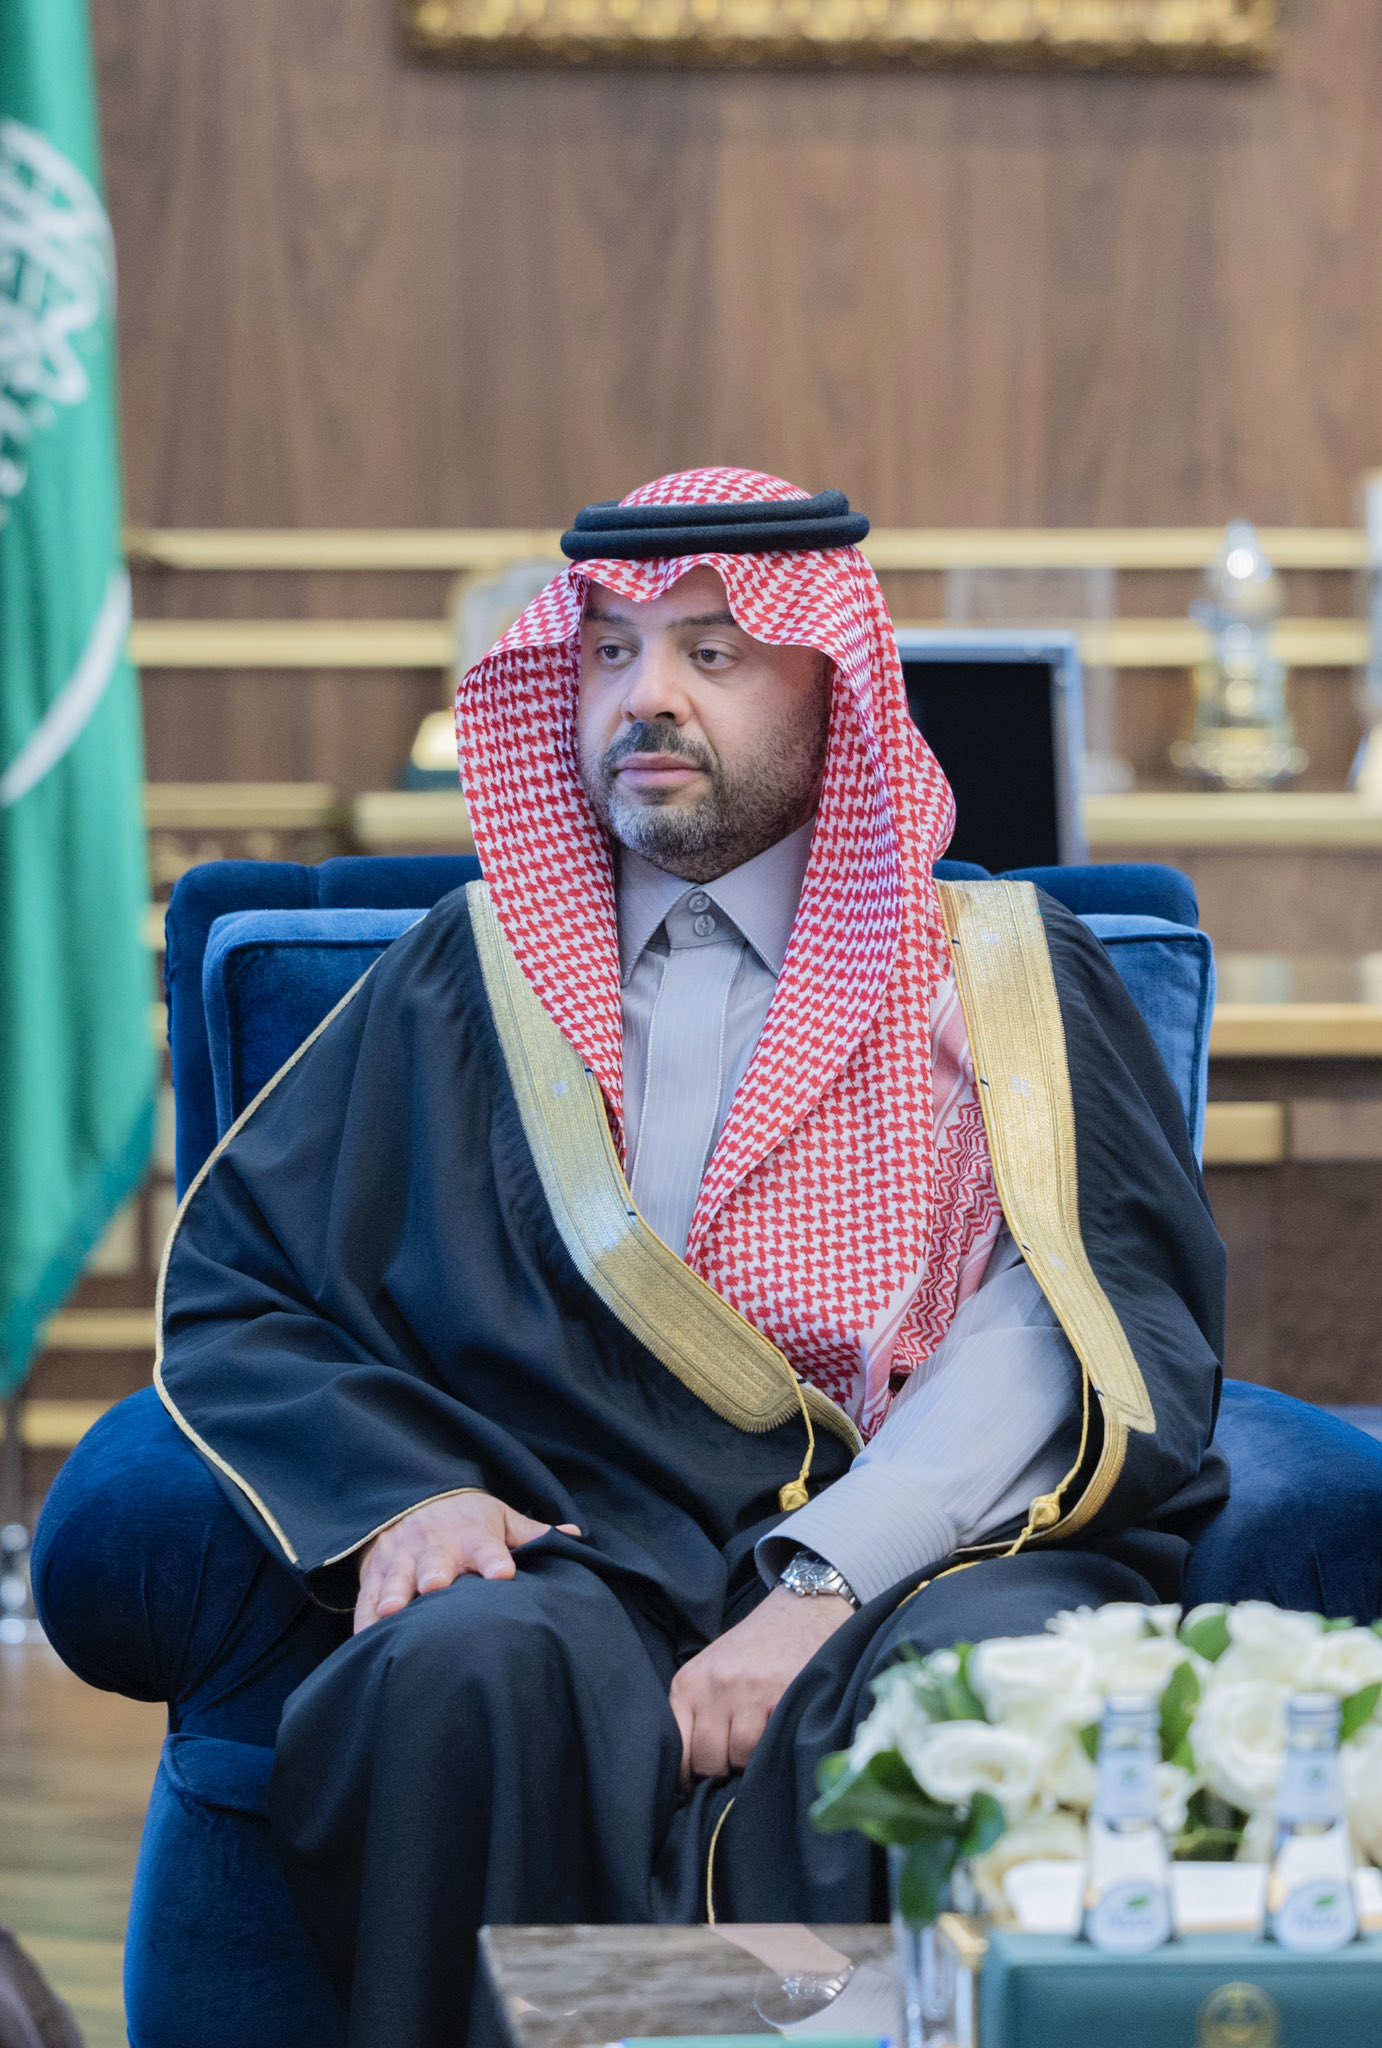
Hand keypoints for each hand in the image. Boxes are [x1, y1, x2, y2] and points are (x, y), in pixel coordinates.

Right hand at [354, 1492, 580, 1633]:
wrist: (410, 1499)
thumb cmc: (466, 1518)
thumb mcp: (499, 1518)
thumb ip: (533, 1534)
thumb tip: (579, 1537)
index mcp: (471, 1535)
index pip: (487, 1547)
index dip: (495, 1560)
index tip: (503, 1574)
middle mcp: (435, 1547)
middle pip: (435, 1562)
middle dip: (435, 1574)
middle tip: (436, 1587)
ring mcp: (401, 1560)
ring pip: (396, 1579)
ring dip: (394, 1594)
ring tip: (394, 1611)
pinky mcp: (375, 1574)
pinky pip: (366, 1597)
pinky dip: (364, 1617)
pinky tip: (365, 1637)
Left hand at [669, 1584, 852, 1784]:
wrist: (799, 1611)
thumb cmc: (752, 1649)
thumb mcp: (711, 1672)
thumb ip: (697, 1713)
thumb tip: (690, 1776)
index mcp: (688, 1683)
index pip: (677, 1749)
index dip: (690, 1775)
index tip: (700, 1783)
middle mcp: (713, 1687)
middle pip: (707, 1761)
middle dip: (722, 1771)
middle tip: (736, 1758)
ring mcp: (747, 1692)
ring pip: (738, 1758)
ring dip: (750, 1761)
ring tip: (759, 1741)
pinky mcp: (780, 1696)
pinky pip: (768, 1745)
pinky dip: (772, 1747)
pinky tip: (777, 1730)